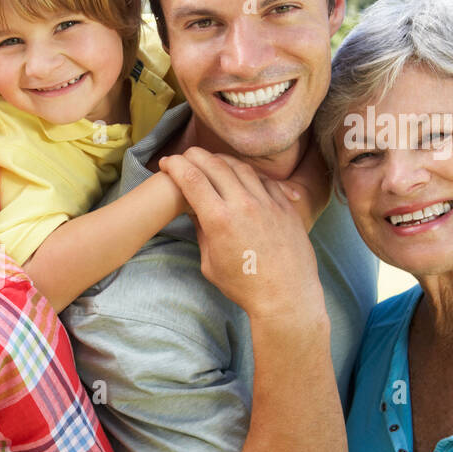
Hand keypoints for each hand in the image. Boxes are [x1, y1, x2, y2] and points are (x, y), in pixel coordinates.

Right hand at [162, 147, 322, 323]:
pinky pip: (263, 179)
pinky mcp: (284, 206)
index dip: (175, 165)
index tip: (166, 164)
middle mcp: (243, 204)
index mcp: (219, 220)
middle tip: (184, 157)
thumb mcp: (210, 263)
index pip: (191, 178)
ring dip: (220, 160)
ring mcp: (267, 202)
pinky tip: (239, 178)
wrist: (285, 296)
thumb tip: (195, 211)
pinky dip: (247, 174)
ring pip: (240, 166)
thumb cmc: (244, 285)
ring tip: (210, 162)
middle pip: (213, 164)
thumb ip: (202, 232)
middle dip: (193, 156)